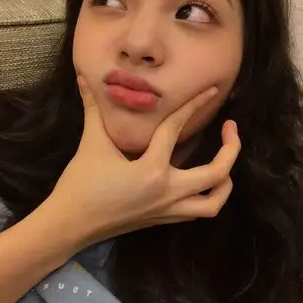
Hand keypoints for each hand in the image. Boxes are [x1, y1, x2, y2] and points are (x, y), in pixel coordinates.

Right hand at [50, 75, 240, 249]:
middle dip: (231, 149)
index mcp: (152, 171)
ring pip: (214, 203)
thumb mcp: (91, 145)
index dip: (194, 105)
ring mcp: (168, 210)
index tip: (212, 90)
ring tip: (225, 161)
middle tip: (231, 129)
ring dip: (225, 181)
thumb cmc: (80, 185)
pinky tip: (202, 182)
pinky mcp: (163, 219)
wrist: (70, 225)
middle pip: (216, 173)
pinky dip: (208, 196)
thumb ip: (93, 110)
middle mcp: (168, 192)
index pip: (176, 130)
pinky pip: (198, 211)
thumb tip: (83, 78)